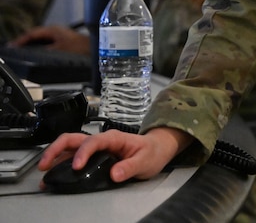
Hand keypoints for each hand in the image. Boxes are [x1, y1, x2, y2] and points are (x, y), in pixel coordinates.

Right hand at [11, 25, 90, 54]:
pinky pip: (47, 44)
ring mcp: (59, 36)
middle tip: (15, 50)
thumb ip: (45, 51)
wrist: (95, 48)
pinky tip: (37, 55)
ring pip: (41, 40)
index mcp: (53, 30)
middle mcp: (55, 31)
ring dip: (32, 46)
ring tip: (23, 53)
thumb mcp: (59, 50)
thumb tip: (33, 54)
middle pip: (35, 36)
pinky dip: (40, 48)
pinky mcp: (62, 42)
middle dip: (25, 42)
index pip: (32, 33)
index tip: (13, 46)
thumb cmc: (81, 46)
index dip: (21, 40)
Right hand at [39, 127, 191, 183]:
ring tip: (44, 172)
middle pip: (73, 138)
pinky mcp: (92, 156)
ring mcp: (95, 148)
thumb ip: (131, 166)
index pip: (93, 141)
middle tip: (45, 164)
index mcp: (114, 138)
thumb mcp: (146, 160)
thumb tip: (116, 173)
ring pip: (69, 146)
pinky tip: (53, 174)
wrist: (156, 150)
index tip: (76, 167)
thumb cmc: (151, 152)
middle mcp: (101, 140)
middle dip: (56, 149)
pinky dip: (59, 164)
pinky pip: (72, 156)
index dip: (83, 153)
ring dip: (54, 157)